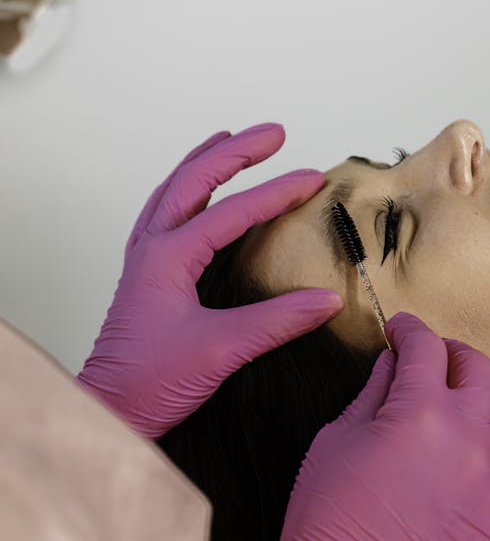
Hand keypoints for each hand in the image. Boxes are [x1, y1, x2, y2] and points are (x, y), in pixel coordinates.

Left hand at [77, 124, 341, 437]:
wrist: (111, 407)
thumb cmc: (152, 381)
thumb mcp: (221, 351)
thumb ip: (276, 322)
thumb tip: (327, 300)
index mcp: (168, 257)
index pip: (232, 211)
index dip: (277, 192)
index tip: (314, 179)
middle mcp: (153, 248)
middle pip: (194, 180)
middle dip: (236, 152)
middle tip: (274, 133)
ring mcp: (145, 259)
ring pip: (174, 190)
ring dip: (205, 161)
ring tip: (230, 138)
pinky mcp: (146, 275)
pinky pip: (165, 213)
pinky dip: (185, 190)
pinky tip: (196, 193)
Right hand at [267, 312, 489, 540]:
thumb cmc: (327, 511)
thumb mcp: (338, 435)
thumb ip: (374, 390)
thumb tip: (393, 362)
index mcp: (421, 410)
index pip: (425, 346)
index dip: (409, 329)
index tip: (398, 330)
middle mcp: (466, 437)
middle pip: (477, 367)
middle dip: (449, 352)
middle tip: (426, 357)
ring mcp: (489, 478)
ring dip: (474, 397)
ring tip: (447, 404)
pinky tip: (466, 451)